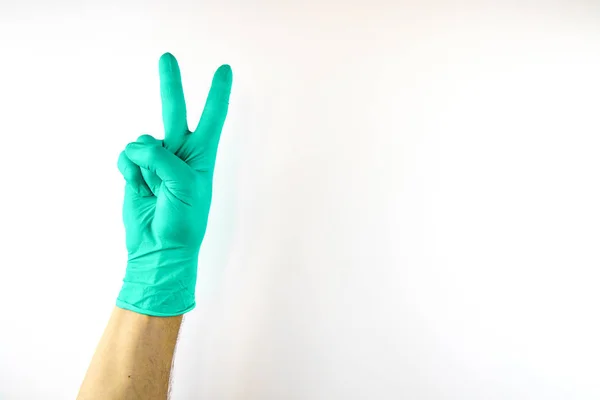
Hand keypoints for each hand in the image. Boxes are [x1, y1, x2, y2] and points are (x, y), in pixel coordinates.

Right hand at [115, 53, 232, 315]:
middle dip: (171, 83)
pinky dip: (128, 169)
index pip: (212, 118)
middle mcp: (180, 154)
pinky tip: (138, 186)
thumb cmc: (183, 221)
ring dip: (143, 160)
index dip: (218, 94)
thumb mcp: (184, 186)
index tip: (224, 70)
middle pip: (175, 111)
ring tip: (153, 187)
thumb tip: (138, 145)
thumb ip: (162, 157)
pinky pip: (126, 155)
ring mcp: (156, 161)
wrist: (159, 249)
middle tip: (167, 56)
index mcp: (202, 156)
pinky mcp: (136, 171)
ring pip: (142, 140)